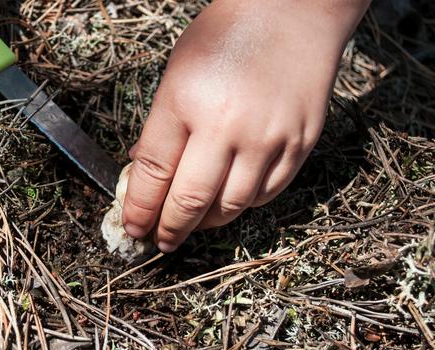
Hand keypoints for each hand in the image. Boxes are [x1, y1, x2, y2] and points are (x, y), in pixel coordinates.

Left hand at [122, 0, 369, 251]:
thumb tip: (144, 170)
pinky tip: (229, 203)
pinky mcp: (300, 143)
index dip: (140, 208)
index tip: (134, 226)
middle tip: (160, 241)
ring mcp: (268, 137)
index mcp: (186, 100)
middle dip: (170, 229)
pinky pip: (267, 194)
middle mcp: (227, 124)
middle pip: (190, 200)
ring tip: (192, 225)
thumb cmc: (227, 35)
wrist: (294, 11)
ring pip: (231, 206)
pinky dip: (243, 205)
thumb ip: (161, 126)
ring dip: (206, 224)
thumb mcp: (178, 71)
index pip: (154, 173)